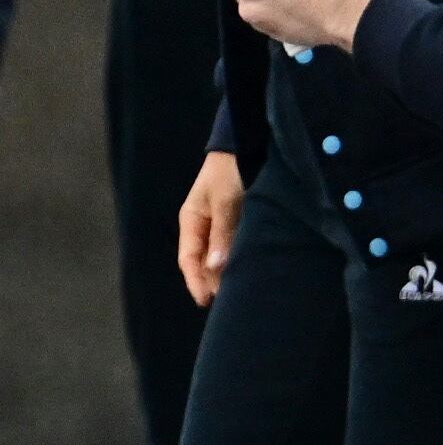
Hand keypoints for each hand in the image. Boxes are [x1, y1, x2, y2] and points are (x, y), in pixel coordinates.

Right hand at [178, 152, 240, 308]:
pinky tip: (251, 268)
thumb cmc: (231, 168)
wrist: (247, 140)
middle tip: (229, 303)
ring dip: (228, 271)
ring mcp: (222, 221)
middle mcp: (204, 224)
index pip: (189, 259)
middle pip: (205, 261)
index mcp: (192, 220)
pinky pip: (236, 243)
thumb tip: (215, 267)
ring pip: (221, 254)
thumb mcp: (226, 200)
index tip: (206, 301)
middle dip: (214, 282)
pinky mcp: (240, 217)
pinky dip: (241, 257)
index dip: (196, 281)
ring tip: (240, 292)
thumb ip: (222, 233)